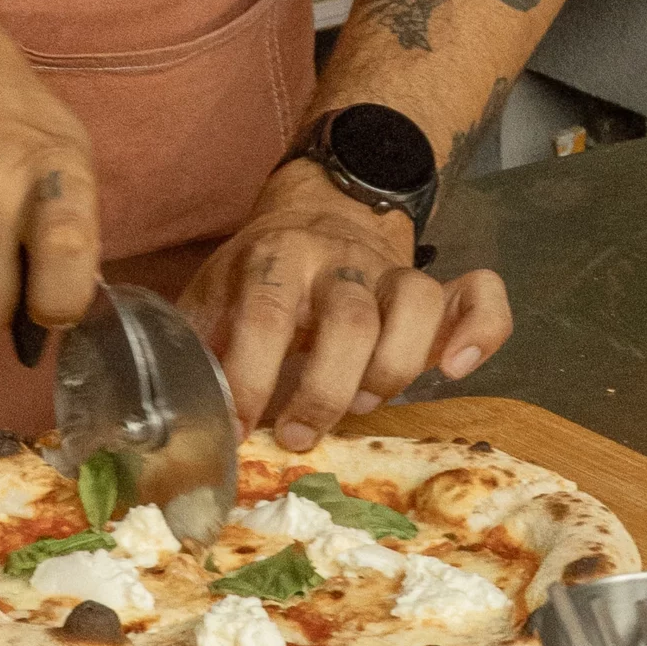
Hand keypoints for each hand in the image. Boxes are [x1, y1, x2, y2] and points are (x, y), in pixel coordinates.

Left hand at [180, 164, 512, 447]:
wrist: (318, 210)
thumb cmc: (258, 277)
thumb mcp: (214, 296)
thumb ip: (197, 345)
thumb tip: (165, 414)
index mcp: (273, 259)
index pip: (265, 316)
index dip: (252, 377)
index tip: (241, 428)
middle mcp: (337, 259)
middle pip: (349, 318)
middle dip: (325, 389)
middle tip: (301, 435)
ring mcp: (392, 269)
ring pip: (416, 304)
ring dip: (393, 367)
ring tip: (365, 404)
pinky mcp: (439, 284)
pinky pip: (481, 296)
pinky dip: (480, 332)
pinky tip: (453, 369)